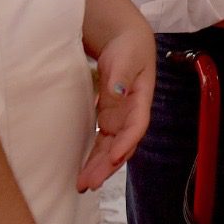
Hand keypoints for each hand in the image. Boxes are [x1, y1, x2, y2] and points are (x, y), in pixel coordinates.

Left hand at [77, 19, 154, 192]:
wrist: (123, 39)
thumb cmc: (128, 46)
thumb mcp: (127, 56)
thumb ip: (122, 74)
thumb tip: (117, 92)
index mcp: (141, 99)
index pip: (136, 126)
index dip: (126, 143)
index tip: (114, 158)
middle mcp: (130, 114)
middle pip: (122, 144)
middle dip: (107, 165)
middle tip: (90, 183)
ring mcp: (118, 117)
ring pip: (110, 148)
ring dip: (99, 167)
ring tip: (83, 184)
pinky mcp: (106, 117)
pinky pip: (100, 142)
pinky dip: (93, 157)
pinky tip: (83, 171)